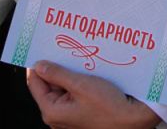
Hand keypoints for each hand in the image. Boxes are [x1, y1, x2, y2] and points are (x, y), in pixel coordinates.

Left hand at [27, 60, 159, 128]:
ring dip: (70, 73)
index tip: (43, 47)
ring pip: (63, 88)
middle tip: (65, 49)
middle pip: (49, 85)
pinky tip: (89, 71)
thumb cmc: (107, 105)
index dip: (38, 64)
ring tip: (80, 59)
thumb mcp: (81, 85)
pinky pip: (73, 94)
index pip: (34, 82)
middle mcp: (57, 115)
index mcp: (51, 111)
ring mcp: (69, 115)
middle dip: (57, 67)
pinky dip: (78, 82)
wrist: (131, 120)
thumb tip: (39, 65)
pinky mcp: (80, 113)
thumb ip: (58, 74)